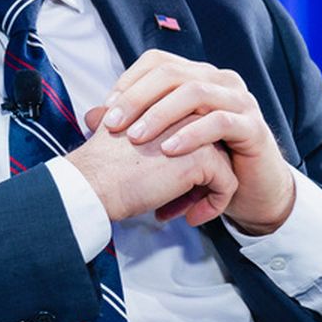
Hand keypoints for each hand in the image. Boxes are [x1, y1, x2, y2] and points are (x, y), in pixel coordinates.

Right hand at [65, 106, 239, 225]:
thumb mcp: (118, 130)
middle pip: (213, 146)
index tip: (169, 182)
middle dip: (201, 176)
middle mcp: (187, 112)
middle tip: (179, 199)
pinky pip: (227, 184)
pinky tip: (190, 218)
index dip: (187, 157)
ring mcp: (198, 134)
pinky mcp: (204, 159)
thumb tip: (134, 131)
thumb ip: (136, 123)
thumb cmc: (100, 164)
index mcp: (166, 103)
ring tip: (185, 210)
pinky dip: (214, 204)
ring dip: (207, 192)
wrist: (94, 183)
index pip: (195, 131)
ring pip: (224, 165)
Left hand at [97, 50, 295, 233]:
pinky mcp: (252, 126)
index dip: (129, 81)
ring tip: (136, 139)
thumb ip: (132, 123)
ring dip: (160, 114)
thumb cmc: (204, 160)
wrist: (250, 190)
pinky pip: (220, 122)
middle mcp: (219, 80)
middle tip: (113, 125)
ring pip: (194, 92)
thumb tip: (90, 116)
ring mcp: (239, 100)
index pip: (157, 62)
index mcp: (197, 76)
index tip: (107, 110)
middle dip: (137, 98)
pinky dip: (191, 135)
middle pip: (171, 73)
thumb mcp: (165, 138)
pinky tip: (169, 150)